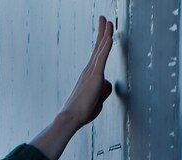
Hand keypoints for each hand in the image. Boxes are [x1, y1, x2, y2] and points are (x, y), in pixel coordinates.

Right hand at [30, 16, 114, 159]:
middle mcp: (89, 70)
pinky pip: (102, 59)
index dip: (102, 41)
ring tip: (109, 22)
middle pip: (98, 47)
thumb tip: (108, 84)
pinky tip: (110, 37)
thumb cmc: (83, 112)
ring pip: (100, 50)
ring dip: (106, 34)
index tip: (105, 29)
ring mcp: (91, 73)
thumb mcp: (98, 100)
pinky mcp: (95, 78)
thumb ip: (104, 90)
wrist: (72, 117)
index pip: (97, 54)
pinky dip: (106, 47)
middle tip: (105, 19)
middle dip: (103, 31)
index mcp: (89, 75)